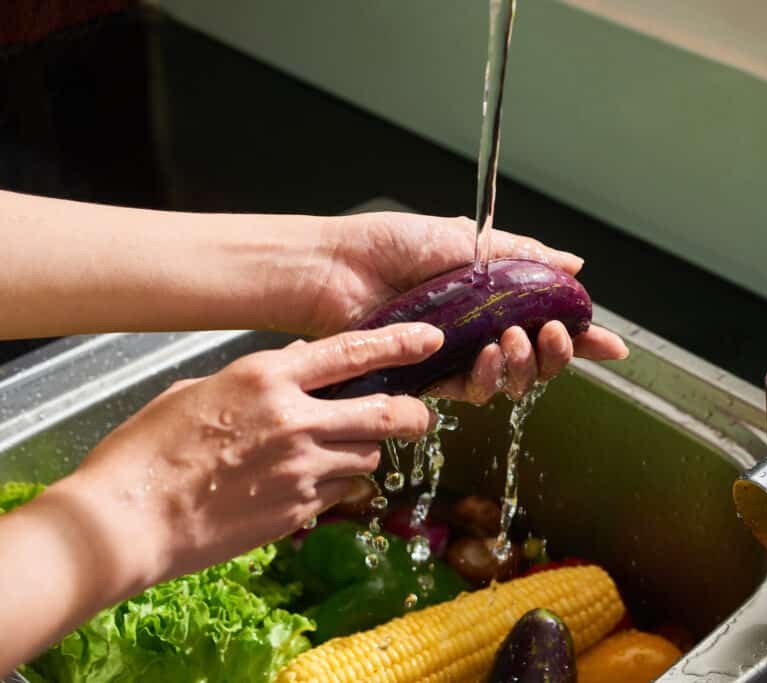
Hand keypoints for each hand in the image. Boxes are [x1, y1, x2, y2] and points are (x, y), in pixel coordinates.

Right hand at [64, 323, 443, 589]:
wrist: (129, 518)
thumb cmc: (150, 447)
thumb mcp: (201, 388)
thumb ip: (261, 376)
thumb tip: (301, 360)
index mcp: (267, 377)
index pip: (351, 351)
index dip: (399, 344)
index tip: (430, 340)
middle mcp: (296, 420)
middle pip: (384, 413)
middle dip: (413, 415)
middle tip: (421, 417)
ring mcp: (301, 469)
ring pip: (367, 457)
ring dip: (364, 452)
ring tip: (339, 453)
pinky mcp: (298, 510)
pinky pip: (341, 493)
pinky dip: (337, 487)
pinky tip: (308, 485)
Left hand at [278, 212, 627, 402]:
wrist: (340, 267)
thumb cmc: (394, 245)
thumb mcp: (470, 239)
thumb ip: (526, 254)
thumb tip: (577, 264)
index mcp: (496, 297)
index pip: (550, 323)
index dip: (583, 338)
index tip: (613, 347)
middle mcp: (481, 330)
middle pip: (540, 360)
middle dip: (559, 353)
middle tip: (556, 334)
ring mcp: (457, 356)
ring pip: (512, 381)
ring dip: (526, 365)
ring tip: (515, 339)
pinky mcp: (431, 377)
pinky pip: (473, 391)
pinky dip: (489, 378)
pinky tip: (488, 355)